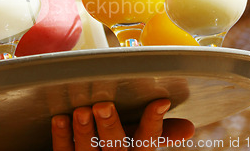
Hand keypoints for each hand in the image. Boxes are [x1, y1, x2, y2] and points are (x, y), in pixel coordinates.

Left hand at [51, 99, 193, 150]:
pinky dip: (62, 137)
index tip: (160, 102)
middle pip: (115, 148)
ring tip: (81, 111)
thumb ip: (158, 134)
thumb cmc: (116, 148)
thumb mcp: (136, 142)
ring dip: (83, 132)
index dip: (154, 124)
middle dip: (109, 127)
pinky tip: (60, 119)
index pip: (148, 142)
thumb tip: (189, 128)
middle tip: (103, 105)